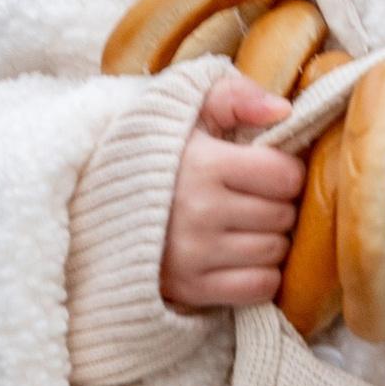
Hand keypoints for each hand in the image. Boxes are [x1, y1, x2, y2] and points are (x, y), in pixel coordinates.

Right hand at [159, 74, 302, 314]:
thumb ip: (236, 97)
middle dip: (278, 205)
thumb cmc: (156, 152)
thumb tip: (283, 110)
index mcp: (203, 164)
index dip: (286, 172)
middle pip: (283, 215)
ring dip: (270, 239)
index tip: (268, 170)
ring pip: (275, 252)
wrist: (98, 202)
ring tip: (245, 224)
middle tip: (254, 198)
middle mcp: (200, 211)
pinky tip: (241, 256)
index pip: (285, 176)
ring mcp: (194, 254)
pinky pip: (259, 288)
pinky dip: (261, 275)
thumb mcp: (189, 111)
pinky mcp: (190, 288)